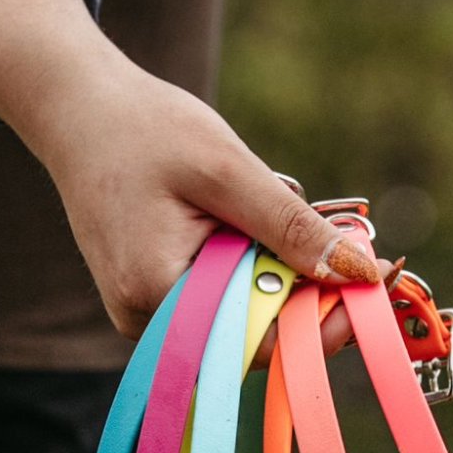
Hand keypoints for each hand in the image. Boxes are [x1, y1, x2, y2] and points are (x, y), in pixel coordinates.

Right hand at [0, 0, 382, 346]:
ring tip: (312, 218)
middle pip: (255, 335)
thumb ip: (290, 226)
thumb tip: (357, 271)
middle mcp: (148, 321)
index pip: (260, 342)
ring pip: (242, 316)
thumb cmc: (143, 127)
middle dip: (313, 293)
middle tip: (359, 242)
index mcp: (158, 295)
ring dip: (286, 276)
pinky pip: (222, 298)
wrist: (76, 110)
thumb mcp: (227, 169)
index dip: (325, 321)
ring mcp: (149, 315)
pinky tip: (264, 222)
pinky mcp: (155, 298)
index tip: (376, 281)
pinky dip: (256, 266)